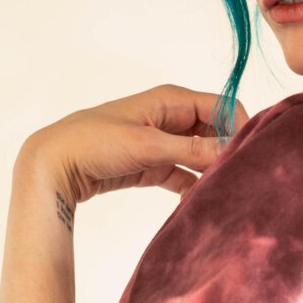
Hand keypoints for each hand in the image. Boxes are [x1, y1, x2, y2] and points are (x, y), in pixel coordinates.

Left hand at [22, 83, 249, 208]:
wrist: (53, 164)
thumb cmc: (94, 142)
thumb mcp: (148, 145)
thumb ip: (192, 150)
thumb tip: (232, 152)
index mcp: (171, 100)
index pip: (223, 107)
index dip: (240, 128)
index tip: (249, 156)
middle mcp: (170, 117)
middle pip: (215, 132)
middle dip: (228, 152)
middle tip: (241, 179)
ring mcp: (162, 142)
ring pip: (200, 156)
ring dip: (211, 172)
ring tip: (226, 193)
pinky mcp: (152, 166)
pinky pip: (183, 175)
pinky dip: (192, 187)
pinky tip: (201, 202)